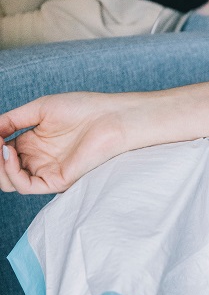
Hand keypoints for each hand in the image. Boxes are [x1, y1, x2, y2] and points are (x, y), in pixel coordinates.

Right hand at [0, 91, 140, 193]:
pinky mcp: (58, 180)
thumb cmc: (83, 108)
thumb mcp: (39, 109)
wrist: (111, 117)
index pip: (1, 152)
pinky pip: (26, 186)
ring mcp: (47, 171)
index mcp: (33, 143)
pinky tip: (9, 152)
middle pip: (2, 171)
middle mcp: (38, 159)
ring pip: (9, 182)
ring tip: (0, 146)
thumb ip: (11, 120)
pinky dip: (11, 172)